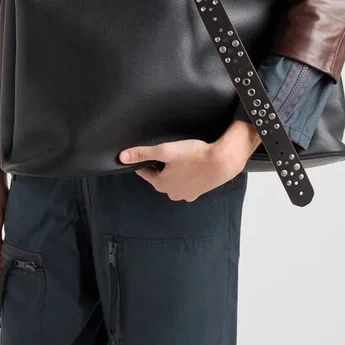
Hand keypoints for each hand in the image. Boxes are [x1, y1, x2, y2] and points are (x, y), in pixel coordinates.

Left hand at [119, 138, 240, 201]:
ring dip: (174, 170)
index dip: (145, 160)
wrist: (222, 161)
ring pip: (174, 180)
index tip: (147, 152)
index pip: (146, 172)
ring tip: (180, 157)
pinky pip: (187, 182)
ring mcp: (186, 194)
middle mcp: (172, 193)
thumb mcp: (165, 150)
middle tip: (167, 152)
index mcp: (161, 185)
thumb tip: (122, 157)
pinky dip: (187, 174)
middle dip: (160, 165)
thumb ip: (143, 153)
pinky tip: (192, 164)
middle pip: (160, 176)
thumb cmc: (194, 155)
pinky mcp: (198, 191)